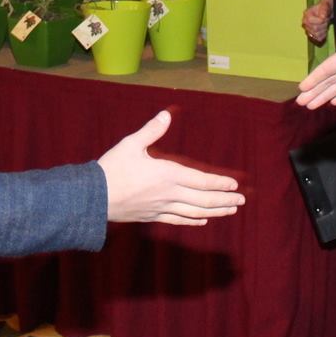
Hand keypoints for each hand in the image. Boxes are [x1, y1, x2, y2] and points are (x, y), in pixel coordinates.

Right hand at [98, 110, 243, 224]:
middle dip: (224, 200)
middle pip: (203, 200)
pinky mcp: (152, 216)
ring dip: (215, 211)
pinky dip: (193, 221)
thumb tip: (166, 115)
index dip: (219, 183)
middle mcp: (169, 194)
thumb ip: (151, 130)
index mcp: (167, 174)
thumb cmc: (112, 169)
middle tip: (241, 202)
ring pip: (195, 212)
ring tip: (230, 211)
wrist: (94, 197)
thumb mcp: (131, 144)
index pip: (201, 181)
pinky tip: (202, 221)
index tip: (234, 185)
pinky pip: (178, 220)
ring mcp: (161, 207)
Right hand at [301, 0, 333, 43]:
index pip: (310, 21)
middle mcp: (305, 23)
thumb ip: (323, 10)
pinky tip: (324, 30)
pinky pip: (318, 39)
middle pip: (314, 29)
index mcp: (306, 14)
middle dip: (323, 25)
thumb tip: (322, 17)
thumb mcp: (325, 5)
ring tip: (325, 25)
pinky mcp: (312, 35)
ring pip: (316, 34)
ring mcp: (308, 30)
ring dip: (323, 30)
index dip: (320, 20)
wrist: (326, 13)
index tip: (324, 17)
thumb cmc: (325, 8)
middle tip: (326, 21)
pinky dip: (323, 35)